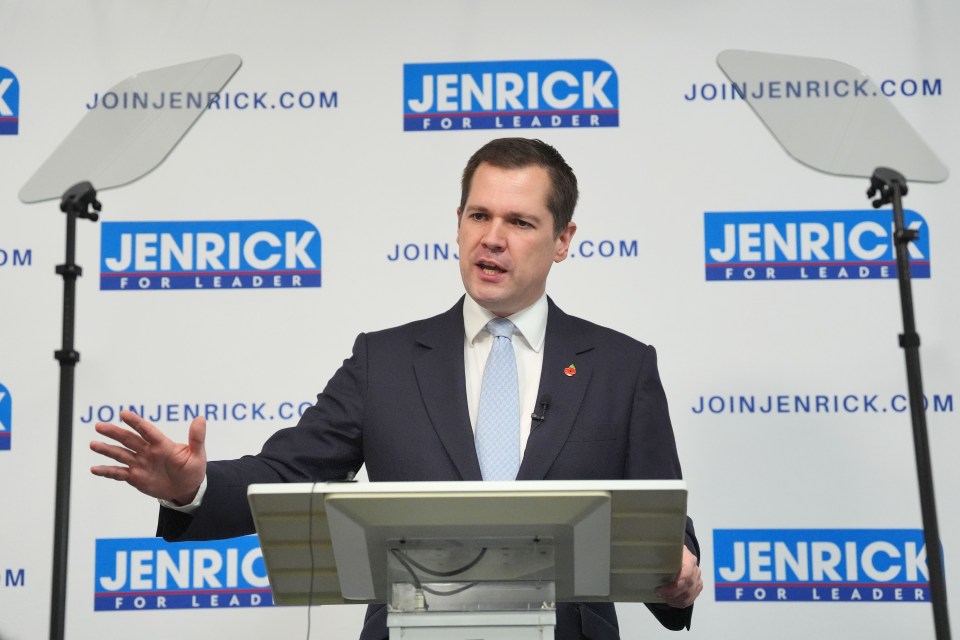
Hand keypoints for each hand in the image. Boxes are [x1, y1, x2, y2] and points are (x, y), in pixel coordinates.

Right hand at [90, 410, 206, 504]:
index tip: (123, 413)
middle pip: (129, 440)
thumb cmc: (193, 468)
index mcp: (162, 444)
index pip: (147, 430)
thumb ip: (197, 438)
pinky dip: (107, 471)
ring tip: (93, 443)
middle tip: (99, 426)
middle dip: (114, 433)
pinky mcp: (135, 476)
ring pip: (120, 454)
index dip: (136, 422)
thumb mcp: (198, 454)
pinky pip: (119, 473)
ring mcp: (140, 463)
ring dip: (107, 449)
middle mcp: (148, 451)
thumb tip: (200, 418)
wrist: (187, 488)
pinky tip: (94, 469)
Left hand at [655, 546, 702, 607]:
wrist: (680, 554)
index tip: (659, 589)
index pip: (686, 575)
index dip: (674, 587)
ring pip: (688, 595)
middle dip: (670, 594)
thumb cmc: (671, 553)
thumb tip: (647, 558)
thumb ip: (660, 554)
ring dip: (674, 599)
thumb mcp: (665, 549)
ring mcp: (698, 579)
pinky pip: (690, 600)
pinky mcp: (697, 587)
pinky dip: (679, 603)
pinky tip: (670, 601)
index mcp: (688, 558)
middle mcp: (695, 569)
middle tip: (658, 593)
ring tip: (663, 597)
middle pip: (686, 587)